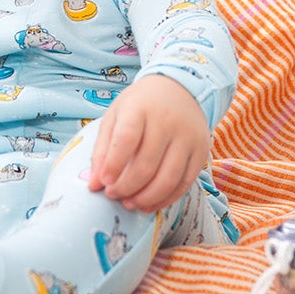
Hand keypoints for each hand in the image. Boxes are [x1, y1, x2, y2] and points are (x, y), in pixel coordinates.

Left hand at [88, 75, 210, 213]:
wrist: (179, 89)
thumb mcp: (115, 117)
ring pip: (168, 178)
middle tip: (113, 195)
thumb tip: (93, 184)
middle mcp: (167, 121)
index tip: (103, 182)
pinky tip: (149, 204)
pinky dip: (166, 199)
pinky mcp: (201, 151)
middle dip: (126, 187)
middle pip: (147, 164)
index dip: (114, 165)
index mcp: (140, 108)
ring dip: (146, 198)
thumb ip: (102, 150)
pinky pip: (185, 183)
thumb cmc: (140, 106)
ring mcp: (188, 137)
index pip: (126, 139)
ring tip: (129, 203)